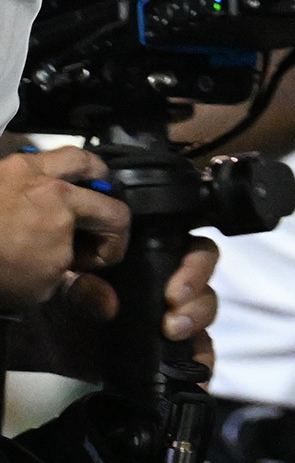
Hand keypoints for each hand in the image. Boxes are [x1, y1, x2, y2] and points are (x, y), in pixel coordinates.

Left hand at [0, 148, 127, 310]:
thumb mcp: (38, 289)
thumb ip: (79, 289)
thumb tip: (112, 306)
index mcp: (66, 207)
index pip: (115, 219)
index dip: (110, 247)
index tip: (89, 263)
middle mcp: (48, 179)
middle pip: (101, 181)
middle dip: (102, 210)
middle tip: (88, 230)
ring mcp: (22, 169)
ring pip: (72, 156)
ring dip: (86, 173)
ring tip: (78, 191)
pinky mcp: (2, 168)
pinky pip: (35, 159)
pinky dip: (47, 173)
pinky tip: (38, 193)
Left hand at [53, 234, 218, 362]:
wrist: (45, 347)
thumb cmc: (60, 307)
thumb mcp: (63, 292)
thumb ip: (82, 289)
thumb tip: (107, 302)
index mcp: (154, 262)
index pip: (196, 253)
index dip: (196, 267)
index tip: (174, 293)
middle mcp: (171, 289)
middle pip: (206, 288)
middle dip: (197, 305)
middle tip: (173, 322)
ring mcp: (173, 322)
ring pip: (205, 320)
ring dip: (197, 328)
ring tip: (174, 337)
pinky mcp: (171, 356)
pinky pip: (198, 359)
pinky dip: (201, 367)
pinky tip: (196, 376)